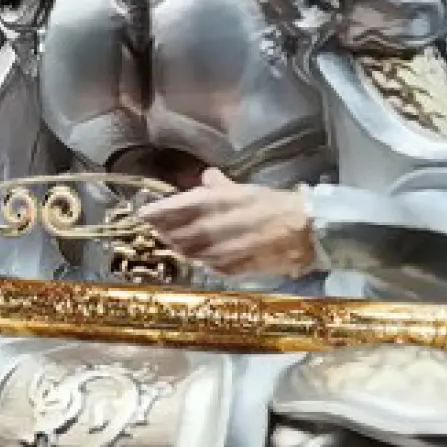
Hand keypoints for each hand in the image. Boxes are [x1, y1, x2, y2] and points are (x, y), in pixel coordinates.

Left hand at [138, 168, 318, 276]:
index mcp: (213, 203)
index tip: (144, 213)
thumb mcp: (245, 189)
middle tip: (156, 229)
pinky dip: (197, 258)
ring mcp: (217, 251)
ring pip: (186, 251)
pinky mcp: (228, 268)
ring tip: (172, 242)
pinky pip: (205, 264)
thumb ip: (221, 186)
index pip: (174, 208)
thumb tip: (207, 177)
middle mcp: (210, 228)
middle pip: (174, 233)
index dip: (156, 212)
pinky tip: (197, 255)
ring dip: (176, 246)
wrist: (302, 231)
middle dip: (163, 231)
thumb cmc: (275, 204)